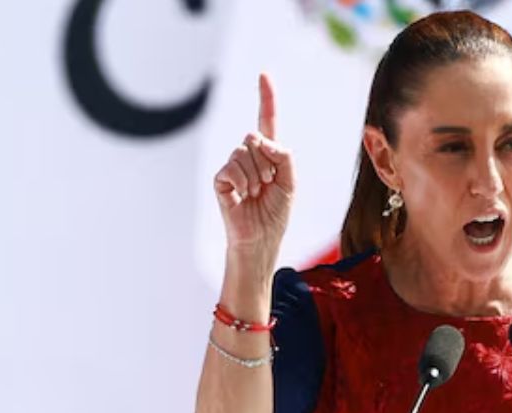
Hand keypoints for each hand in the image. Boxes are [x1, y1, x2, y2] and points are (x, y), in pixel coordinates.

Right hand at [213, 73, 295, 253]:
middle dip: (266, 161)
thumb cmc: (276, 213)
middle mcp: (249, 156)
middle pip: (254, 136)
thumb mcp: (291, 182)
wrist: (262, 238)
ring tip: (256, 193)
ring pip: (243, 151)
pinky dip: (242, 180)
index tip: (264, 75)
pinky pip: (231, 166)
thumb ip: (284, 156)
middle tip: (268, 185)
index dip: (266, 98)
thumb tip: (260, 139)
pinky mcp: (221, 179)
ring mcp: (233, 166)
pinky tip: (243, 195)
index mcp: (269, 154)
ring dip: (256, 174)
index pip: (267, 121)